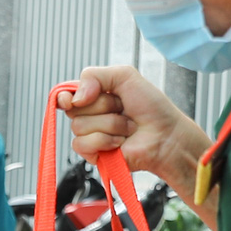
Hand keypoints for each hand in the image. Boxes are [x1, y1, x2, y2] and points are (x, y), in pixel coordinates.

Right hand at [56, 65, 206, 179]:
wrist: (166, 135)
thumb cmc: (152, 108)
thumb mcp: (125, 76)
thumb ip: (94, 75)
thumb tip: (74, 98)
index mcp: (94, 96)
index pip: (65, 94)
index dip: (64, 96)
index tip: (70, 99)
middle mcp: (90, 115)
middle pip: (73, 108)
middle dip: (102, 105)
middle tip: (122, 108)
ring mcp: (91, 136)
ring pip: (79, 126)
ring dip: (110, 124)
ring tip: (127, 127)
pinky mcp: (93, 155)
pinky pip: (82, 144)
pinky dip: (104, 140)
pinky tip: (120, 142)